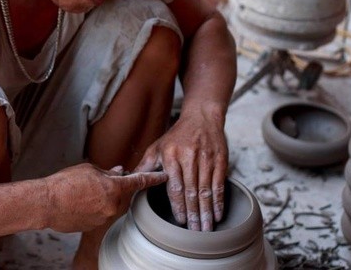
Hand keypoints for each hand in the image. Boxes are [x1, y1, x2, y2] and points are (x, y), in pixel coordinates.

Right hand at [43, 163, 166, 232]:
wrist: (47, 203)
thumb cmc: (65, 183)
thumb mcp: (89, 170)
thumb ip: (108, 172)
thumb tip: (119, 172)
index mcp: (114, 188)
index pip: (139, 182)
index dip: (153, 178)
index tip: (164, 176)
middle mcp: (113, 206)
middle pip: (124, 195)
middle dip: (117, 187)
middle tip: (101, 181)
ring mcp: (104, 219)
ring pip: (112, 205)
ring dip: (105, 197)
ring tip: (85, 191)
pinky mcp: (95, 227)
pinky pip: (101, 214)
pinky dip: (96, 207)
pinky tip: (81, 202)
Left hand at [135, 110, 227, 231]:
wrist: (201, 117)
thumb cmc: (177, 135)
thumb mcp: (157, 147)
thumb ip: (145, 166)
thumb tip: (130, 181)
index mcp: (171, 156)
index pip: (174, 186)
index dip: (178, 205)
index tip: (179, 221)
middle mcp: (189, 157)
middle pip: (191, 191)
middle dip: (193, 213)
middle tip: (194, 232)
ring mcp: (206, 158)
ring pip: (206, 190)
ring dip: (207, 211)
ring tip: (206, 228)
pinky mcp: (220, 159)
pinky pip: (219, 184)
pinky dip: (219, 201)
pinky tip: (218, 214)